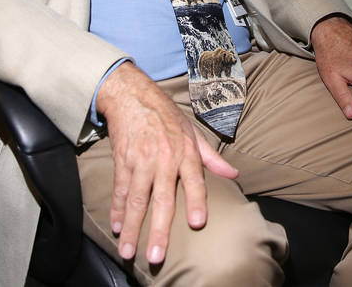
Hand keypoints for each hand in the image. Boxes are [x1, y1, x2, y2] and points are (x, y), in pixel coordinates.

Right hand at [95, 62, 238, 264]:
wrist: (133, 95)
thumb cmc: (166, 115)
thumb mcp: (193, 131)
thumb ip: (211, 157)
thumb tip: (235, 174)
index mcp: (185, 152)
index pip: (195, 180)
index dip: (196, 201)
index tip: (197, 223)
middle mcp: (164, 158)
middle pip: (162, 199)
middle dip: (159, 230)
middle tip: (157, 256)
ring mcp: (141, 160)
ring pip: (137, 200)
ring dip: (132, 227)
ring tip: (128, 251)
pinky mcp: (123, 161)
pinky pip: (120, 190)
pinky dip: (117, 210)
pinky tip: (116, 227)